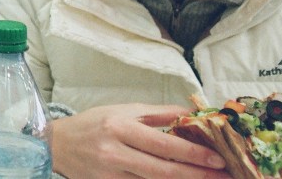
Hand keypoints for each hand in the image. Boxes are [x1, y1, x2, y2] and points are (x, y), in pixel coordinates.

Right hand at [50, 103, 227, 178]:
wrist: (58, 145)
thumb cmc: (94, 123)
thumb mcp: (123, 110)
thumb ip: (157, 113)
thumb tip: (190, 113)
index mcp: (120, 126)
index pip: (164, 143)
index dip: (194, 152)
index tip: (218, 157)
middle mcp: (115, 152)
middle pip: (163, 170)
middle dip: (197, 175)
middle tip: (223, 175)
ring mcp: (110, 174)